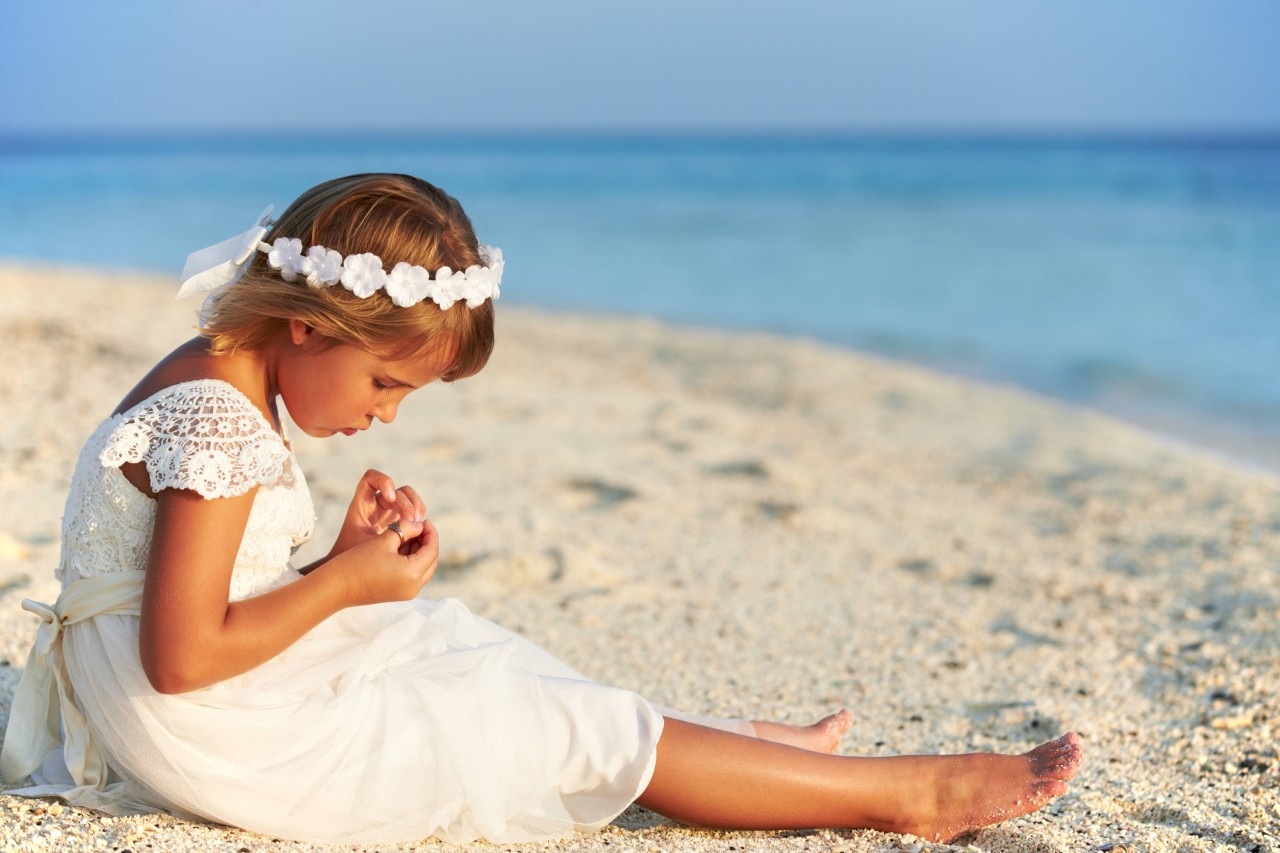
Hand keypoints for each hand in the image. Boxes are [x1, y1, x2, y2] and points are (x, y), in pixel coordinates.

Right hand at [325, 518, 439, 606]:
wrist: (336, 586)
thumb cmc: (358, 561)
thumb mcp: (384, 540)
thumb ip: (406, 529)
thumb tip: (420, 524)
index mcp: (412, 574)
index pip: (432, 550)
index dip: (431, 533)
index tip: (425, 520)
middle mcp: (414, 588)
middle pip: (431, 561)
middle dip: (427, 542)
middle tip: (419, 526)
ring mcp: (406, 593)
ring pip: (423, 568)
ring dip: (420, 551)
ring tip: (411, 534)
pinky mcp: (398, 594)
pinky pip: (413, 575)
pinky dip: (412, 561)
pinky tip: (403, 546)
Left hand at [329, 469, 426, 557]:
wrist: (349, 581)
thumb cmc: (354, 563)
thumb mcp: (372, 546)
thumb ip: (394, 534)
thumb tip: (418, 524)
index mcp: (362, 506)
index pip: (372, 478)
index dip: (384, 482)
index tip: (389, 499)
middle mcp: (377, 507)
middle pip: (399, 490)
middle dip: (408, 502)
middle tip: (411, 520)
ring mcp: (390, 516)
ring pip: (410, 500)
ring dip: (417, 508)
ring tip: (418, 524)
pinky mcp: (400, 527)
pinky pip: (414, 516)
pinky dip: (419, 520)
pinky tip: (420, 532)